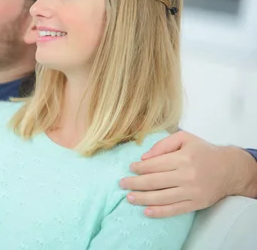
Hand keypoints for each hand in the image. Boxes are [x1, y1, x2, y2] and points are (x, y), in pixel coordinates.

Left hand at [120, 131, 255, 217]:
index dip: (139, 168)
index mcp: (183, 158)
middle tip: (122, 183)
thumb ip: (162, 144)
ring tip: (129, 198)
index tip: (130, 168)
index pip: (154, 165)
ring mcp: (192, 192)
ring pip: (162, 198)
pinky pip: (175, 210)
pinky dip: (159, 212)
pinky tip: (146, 211)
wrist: (230, 168)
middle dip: (134, 183)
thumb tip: (144, 158)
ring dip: (142, 198)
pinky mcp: (197, 204)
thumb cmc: (203, 151)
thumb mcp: (184, 139)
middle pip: (154, 182)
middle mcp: (187, 176)